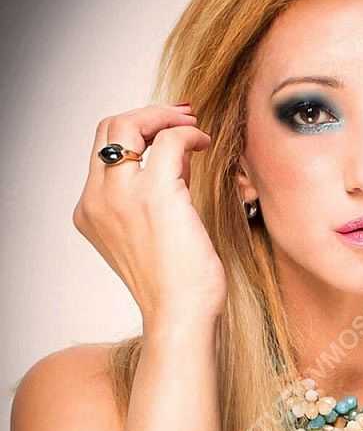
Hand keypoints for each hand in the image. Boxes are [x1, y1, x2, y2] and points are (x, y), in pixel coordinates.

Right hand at [73, 103, 227, 329]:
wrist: (180, 315)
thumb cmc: (175, 284)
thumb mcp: (150, 234)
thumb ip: (152, 194)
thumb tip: (177, 155)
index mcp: (90, 212)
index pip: (103, 152)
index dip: (136, 133)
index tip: (165, 130)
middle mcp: (97, 200)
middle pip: (109, 129)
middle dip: (147, 115)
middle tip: (181, 117)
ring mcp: (121, 196)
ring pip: (130, 124)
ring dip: (165, 117)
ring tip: (194, 127)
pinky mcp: (156, 194)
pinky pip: (170, 140)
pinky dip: (188, 134)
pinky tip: (205, 144)